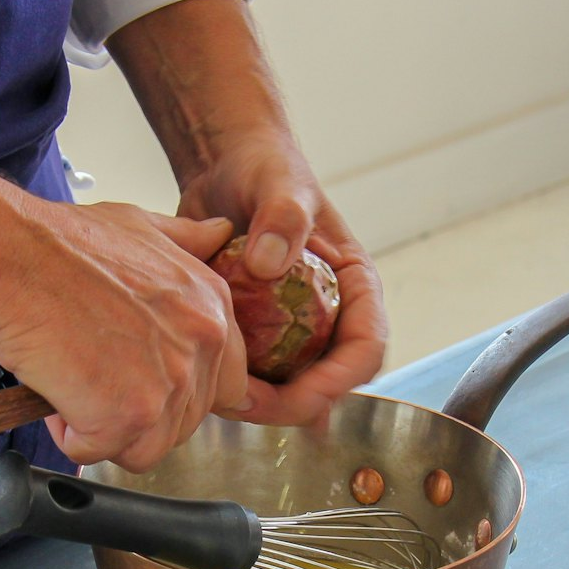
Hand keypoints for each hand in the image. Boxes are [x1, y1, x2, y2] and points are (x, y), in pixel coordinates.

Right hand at [0, 201, 248, 470]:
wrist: (11, 257)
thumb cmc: (60, 244)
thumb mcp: (139, 226)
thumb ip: (186, 241)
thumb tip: (219, 234)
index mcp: (211, 305)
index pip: (228, 385)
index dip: (181, 393)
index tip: (145, 384)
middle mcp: (202, 344)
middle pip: (185, 422)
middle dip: (137, 411)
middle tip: (94, 378)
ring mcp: (170, 382)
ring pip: (148, 446)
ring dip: (105, 428)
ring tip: (73, 386)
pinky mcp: (130, 414)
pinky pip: (102, 452)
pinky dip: (72, 436)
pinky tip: (55, 396)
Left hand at [177, 132, 387, 427]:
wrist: (223, 164)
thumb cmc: (264, 166)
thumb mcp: (279, 183)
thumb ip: (283, 216)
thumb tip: (271, 265)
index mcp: (353, 286)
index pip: (365, 349)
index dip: (339, 381)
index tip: (303, 394)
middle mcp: (330, 314)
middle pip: (328, 382)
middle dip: (292, 404)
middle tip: (245, 405)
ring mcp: (293, 328)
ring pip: (289, 387)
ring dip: (260, 403)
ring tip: (219, 397)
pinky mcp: (257, 333)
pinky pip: (254, 374)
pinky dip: (233, 386)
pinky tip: (202, 384)